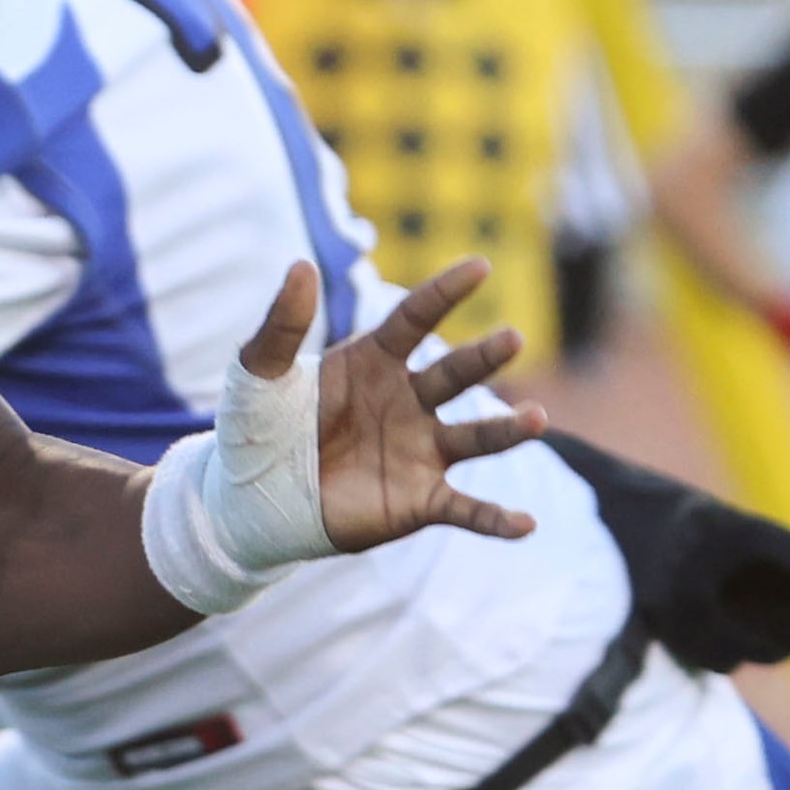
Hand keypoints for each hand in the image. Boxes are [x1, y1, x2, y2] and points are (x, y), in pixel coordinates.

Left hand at [242, 258, 545, 551]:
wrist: (252, 497)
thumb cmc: (257, 426)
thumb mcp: (259, 371)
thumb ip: (282, 323)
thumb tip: (302, 265)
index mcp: (374, 361)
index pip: (415, 318)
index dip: (445, 292)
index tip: (480, 265)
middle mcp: (408, 400)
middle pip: (454, 373)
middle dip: (484, 356)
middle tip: (512, 337)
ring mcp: (420, 449)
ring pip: (475, 437)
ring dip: (508, 429)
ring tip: (537, 418)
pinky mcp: (420, 500)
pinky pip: (467, 509)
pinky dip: (497, 519)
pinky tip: (526, 524)